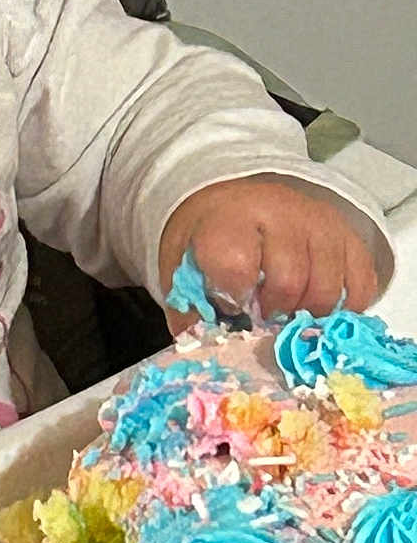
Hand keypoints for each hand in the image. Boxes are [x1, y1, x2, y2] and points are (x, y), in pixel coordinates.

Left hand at [157, 175, 378, 334]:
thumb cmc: (213, 236)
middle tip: (262, 316)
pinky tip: (316, 307)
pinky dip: (342, 310)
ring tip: (287, 311)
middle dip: (274, 312)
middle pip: (289, 281)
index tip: (230, 306)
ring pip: (327, 289)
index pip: (235, 263)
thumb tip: (194, 341)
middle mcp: (280, 213)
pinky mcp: (351, 239)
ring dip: (307, 314)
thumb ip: (186, 301)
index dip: (234, 296)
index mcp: (230, 216)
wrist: (240, 201)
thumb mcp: (183, 258)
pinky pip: (359, 289)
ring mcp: (321, 224)